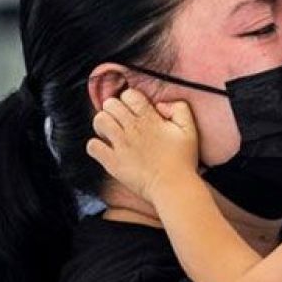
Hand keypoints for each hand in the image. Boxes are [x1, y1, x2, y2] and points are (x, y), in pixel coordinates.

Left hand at [86, 88, 198, 202]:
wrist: (174, 187)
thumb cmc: (182, 160)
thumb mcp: (189, 129)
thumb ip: (179, 108)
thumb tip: (160, 105)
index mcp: (150, 119)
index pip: (129, 95)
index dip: (129, 99)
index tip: (134, 110)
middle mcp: (133, 128)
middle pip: (110, 104)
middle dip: (114, 109)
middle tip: (120, 120)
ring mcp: (121, 145)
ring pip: (99, 120)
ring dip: (103, 124)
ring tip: (111, 132)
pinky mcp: (112, 162)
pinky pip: (92, 146)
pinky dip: (96, 146)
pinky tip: (106, 149)